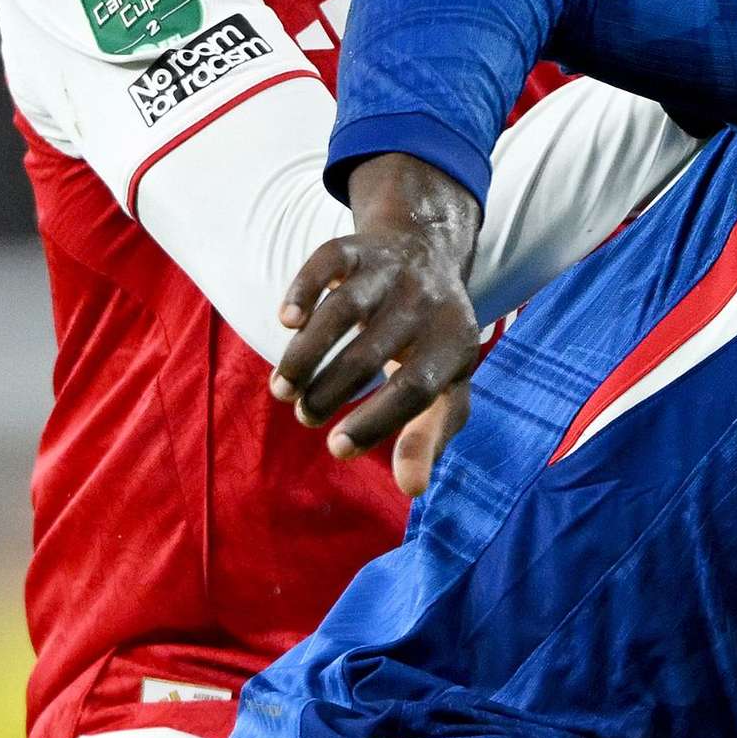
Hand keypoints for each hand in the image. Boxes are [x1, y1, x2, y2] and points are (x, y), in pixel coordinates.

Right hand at [270, 153, 486, 496]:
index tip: (337, 448)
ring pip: (342, 310)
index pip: (415, 389)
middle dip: (332, 390)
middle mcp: (425, 303)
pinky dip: (303, 290)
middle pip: (372, 351)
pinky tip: (285, 321)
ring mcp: (390, 272)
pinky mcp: (356, 249)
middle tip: (306, 416)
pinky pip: (327, 263)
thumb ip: (428, 437)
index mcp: (454, 345)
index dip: (376, 420)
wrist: (430, 252)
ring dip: (306, 352)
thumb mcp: (445, 389)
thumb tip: (411, 489)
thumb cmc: (433, 344)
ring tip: (282, 390)